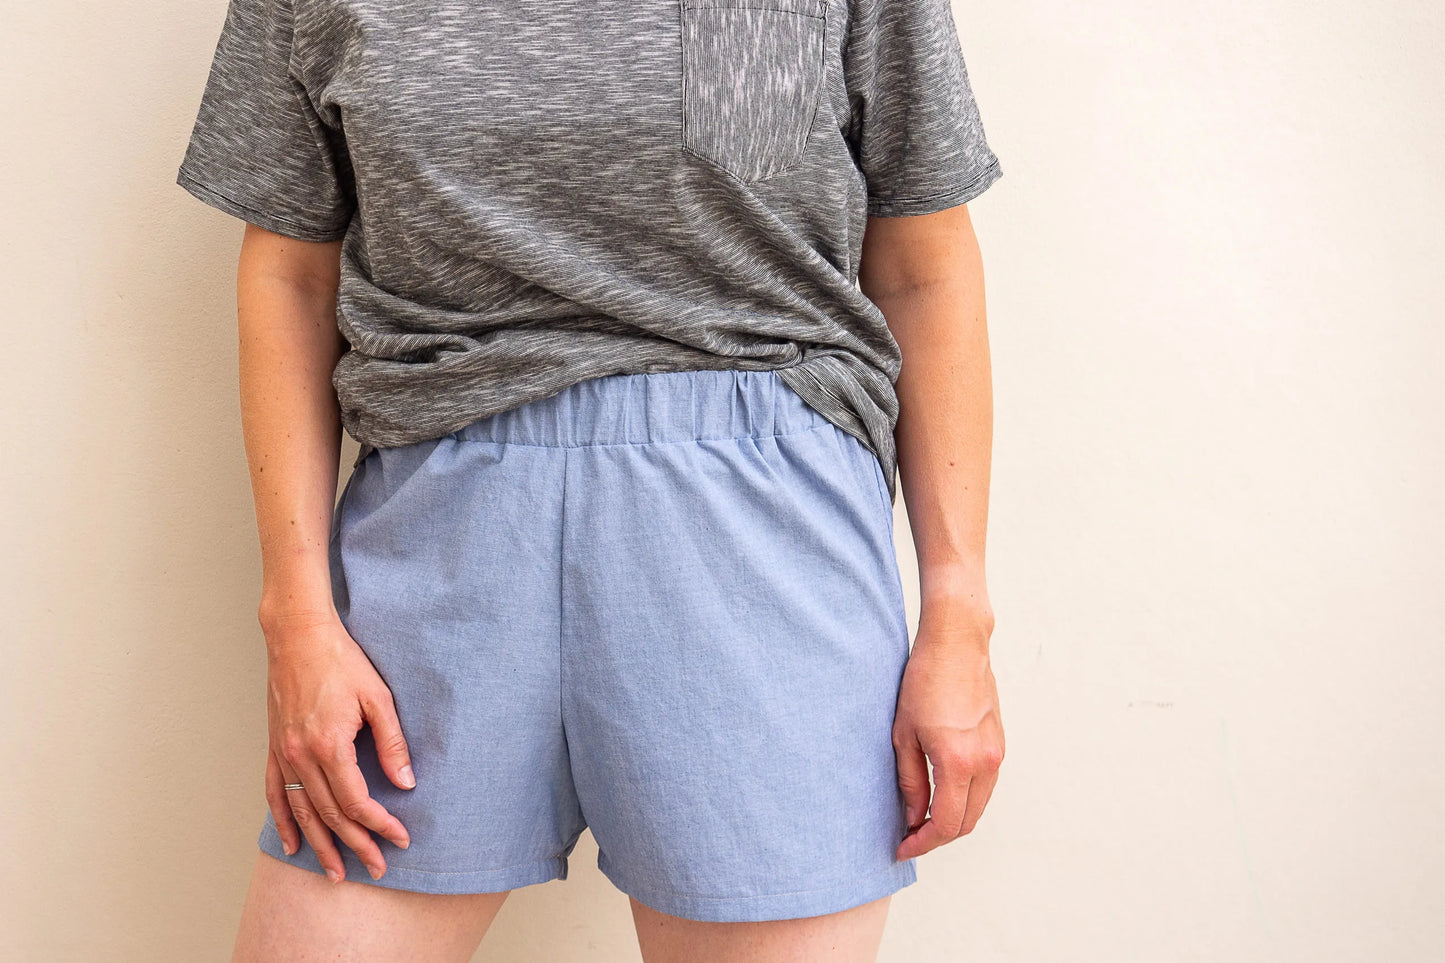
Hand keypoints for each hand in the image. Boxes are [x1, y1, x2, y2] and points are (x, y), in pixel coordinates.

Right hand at [262, 610, 414, 881]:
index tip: (400, 838)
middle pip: (330, 814)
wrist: (298, 635)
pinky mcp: (274, 746)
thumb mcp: (378, 697)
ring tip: (335, 872)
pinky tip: (293, 843)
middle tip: (377, 867)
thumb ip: (392, 742)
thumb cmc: (342, 661)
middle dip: (355, 845)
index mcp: (329, 745)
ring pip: (301, 811)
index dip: (380, 824)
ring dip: (320, 844)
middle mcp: (301, 756)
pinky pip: (274, 793)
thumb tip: (406, 782)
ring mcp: (283, 753)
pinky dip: (283, 821)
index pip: (356, 801)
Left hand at [893, 607, 1003, 860]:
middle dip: (937, 836)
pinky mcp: (999, 743)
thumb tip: (913, 815)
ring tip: (922, 818)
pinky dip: (966, 799)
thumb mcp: (904, 733)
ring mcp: (996, 753)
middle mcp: (985, 762)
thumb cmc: (925, 680)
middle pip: (966, 822)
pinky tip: (942, 794)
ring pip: (978, 806)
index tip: (903, 847)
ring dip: (954, 819)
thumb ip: (910, 781)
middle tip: (910, 836)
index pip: (946, 823)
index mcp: (958, 762)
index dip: (923, 842)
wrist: (957, 642)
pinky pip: (985, 785)